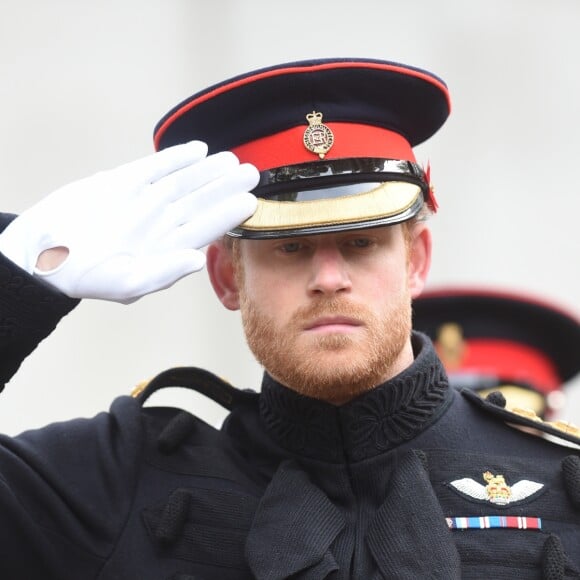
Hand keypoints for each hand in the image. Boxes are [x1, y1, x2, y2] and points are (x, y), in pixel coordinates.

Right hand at [0, 141, 257, 302]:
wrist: (44, 251)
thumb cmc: (86, 275)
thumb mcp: (127, 282)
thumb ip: (165, 272)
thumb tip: (197, 260)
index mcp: (167, 247)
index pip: (205, 228)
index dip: (227, 214)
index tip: (250, 202)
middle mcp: (160, 222)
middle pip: (199, 201)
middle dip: (225, 187)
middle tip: (251, 172)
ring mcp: (143, 201)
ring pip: (182, 181)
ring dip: (206, 170)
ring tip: (230, 159)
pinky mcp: (123, 183)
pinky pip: (154, 168)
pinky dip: (174, 158)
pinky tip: (197, 150)